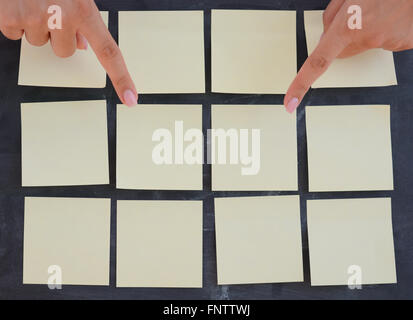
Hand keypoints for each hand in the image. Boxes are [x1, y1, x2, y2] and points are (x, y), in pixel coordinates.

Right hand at [0, 0, 137, 105]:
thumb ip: (83, 19)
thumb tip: (83, 46)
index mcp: (85, 10)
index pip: (109, 52)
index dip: (121, 77)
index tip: (130, 98)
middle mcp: (62, 16)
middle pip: (65, 52)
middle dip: (58, 36)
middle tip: (50, 10)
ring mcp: (35, 17)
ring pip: (40, 44)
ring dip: (36, 26)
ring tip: (32, 1)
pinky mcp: (10, 16)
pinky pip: (13, 34)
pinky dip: (13, 21)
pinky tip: (16, 2)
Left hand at [284, 0, 412, 112]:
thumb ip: (333, 15)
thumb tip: (327, 34)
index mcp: (348, 27)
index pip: (317, 63)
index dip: (301, 84)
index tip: (290, 102)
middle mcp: (367, 39)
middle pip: (342, 51)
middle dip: (343, 37)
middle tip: (358, 13)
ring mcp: (387, 43)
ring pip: (364, 45)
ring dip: (366, 30)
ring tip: (381, 7)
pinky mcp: (404, 43)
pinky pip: (386, 41)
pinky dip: (386, 29)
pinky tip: (393, 13)